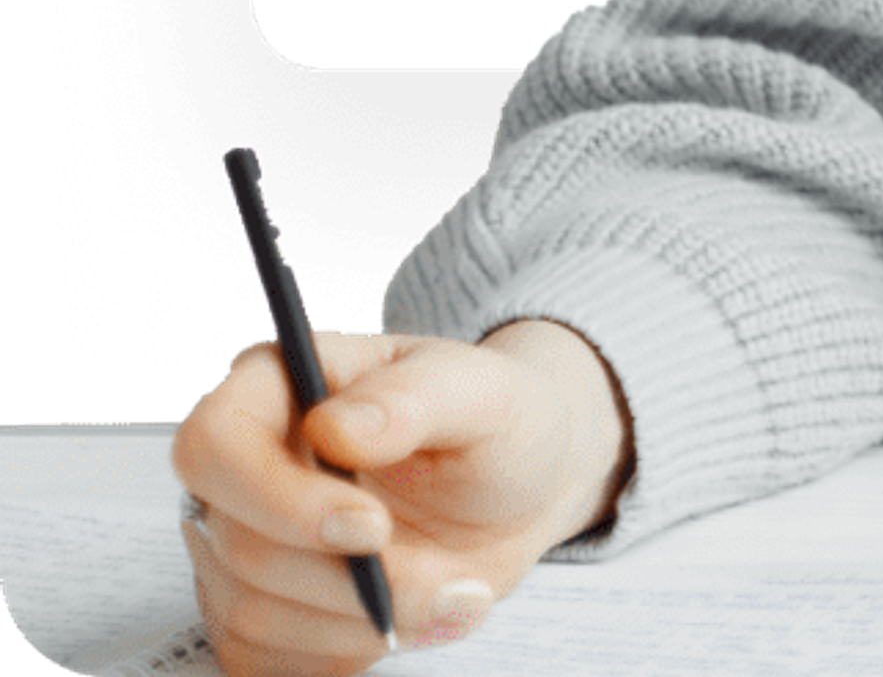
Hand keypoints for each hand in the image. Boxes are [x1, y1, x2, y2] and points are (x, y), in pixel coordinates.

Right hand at [173, 321, 628, 671]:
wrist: (514, 493)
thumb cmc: (495, 423)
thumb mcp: (486, 392)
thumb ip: (415, 398)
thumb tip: (335, 429)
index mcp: (280, 385)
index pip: (216, 445)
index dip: (280, 498)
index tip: (371, 528)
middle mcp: (243, 468)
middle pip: (237, 547)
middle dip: (345, 580)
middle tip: (441, 578)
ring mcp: (240, 546)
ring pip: (253, 615)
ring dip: (361, 621)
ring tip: (449, 591)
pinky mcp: (258, 613)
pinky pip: (267, 662)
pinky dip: (348, 651)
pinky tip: (411, 617)